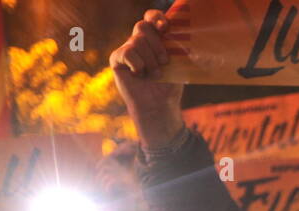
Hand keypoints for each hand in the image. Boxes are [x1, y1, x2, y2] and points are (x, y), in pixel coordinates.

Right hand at [109, 9, 184, 150]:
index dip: (156, 18)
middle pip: (143, 26)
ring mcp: (127, 49)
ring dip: (150, 61)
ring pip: (136, 41)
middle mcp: (139, 40)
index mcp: (154, 38)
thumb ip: (175, 48)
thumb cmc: (169, 86)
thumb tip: (182, 35)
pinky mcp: (117, 59)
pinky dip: (137, 65)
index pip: (151, 17)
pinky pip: (127, 53)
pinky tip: (139, 75)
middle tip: (164, 62)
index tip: (165, 28)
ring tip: (155, 75)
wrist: (159, 105)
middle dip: (157, 44)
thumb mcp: (177, 64)